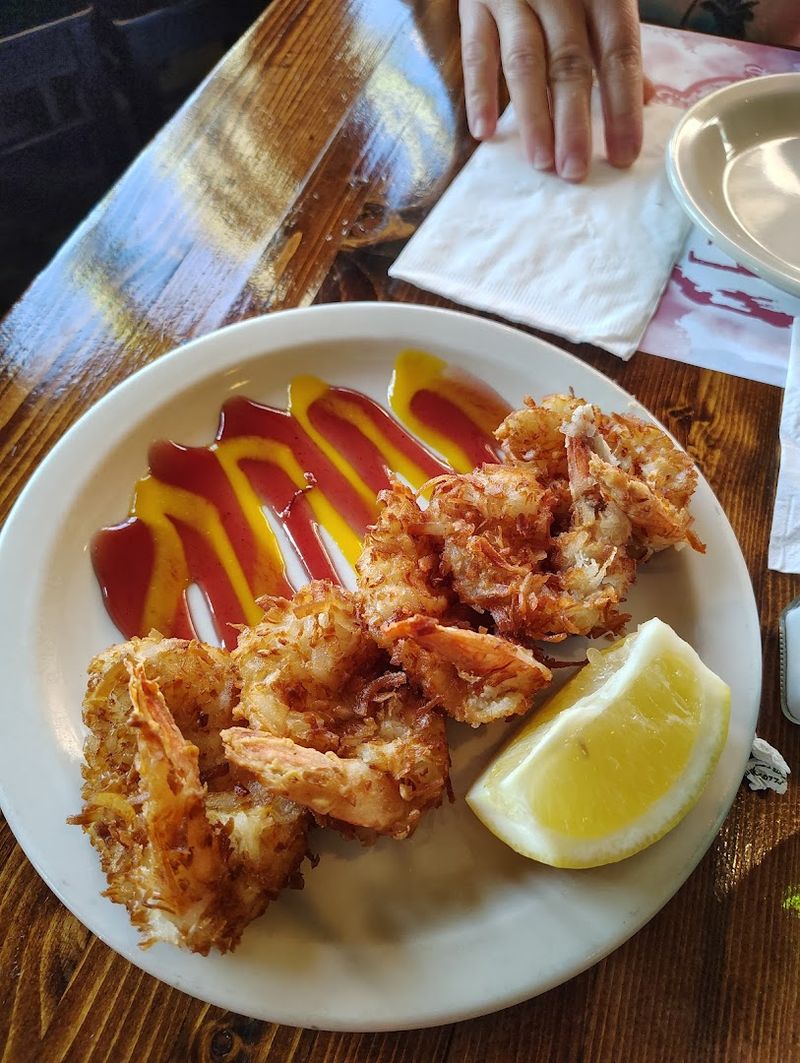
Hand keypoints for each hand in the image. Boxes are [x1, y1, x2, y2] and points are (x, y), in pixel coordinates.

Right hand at [459, 0, 644, 181]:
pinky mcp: (474, 2)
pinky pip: (475, 51)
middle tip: (575, 171)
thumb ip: (618, 42)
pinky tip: (484, 132)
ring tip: (540, 162)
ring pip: (525, 62)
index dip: (622, 105)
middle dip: (574, 122)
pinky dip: (479, 92)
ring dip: (533, 116)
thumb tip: (646, 98)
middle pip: (570, 63)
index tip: (623, 154)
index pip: (618, 51)